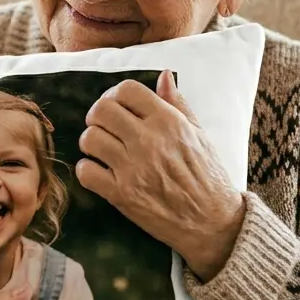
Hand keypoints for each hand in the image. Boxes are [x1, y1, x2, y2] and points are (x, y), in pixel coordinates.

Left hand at [75, 71, 245, 279]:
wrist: (213, 222)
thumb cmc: (209, 177)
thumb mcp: (199, 135)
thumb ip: (178, 104)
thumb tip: (163, 76)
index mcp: (169, 122)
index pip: (127, 90)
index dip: (116, 95)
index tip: (117, 106)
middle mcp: (149, 141)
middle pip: (101, 110)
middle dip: (97, 115)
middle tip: (103, 126)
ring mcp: (134, 168)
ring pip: (89, 138)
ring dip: (91, 142)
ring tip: (102, 149)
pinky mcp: (122, 195)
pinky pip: (86, 172)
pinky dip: (87, 170)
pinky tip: (100, 172)